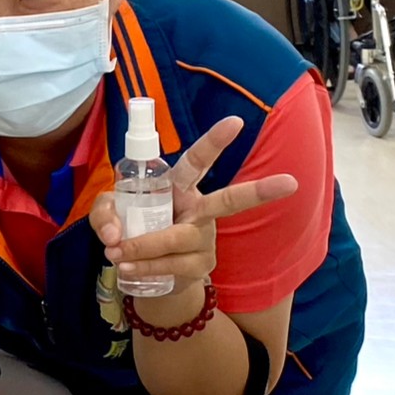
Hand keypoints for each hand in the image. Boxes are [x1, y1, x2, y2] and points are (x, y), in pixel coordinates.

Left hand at [89, 115, 298, 301]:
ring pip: (180, 239)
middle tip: (289, 182)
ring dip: (145, 246)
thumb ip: (104, 215)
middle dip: (258, 192)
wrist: (146, 272)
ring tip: (117, 253)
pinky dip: (146, 265)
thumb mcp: (110, 215)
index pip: (198, 161)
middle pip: (228, 201)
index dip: (214, 142)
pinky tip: (129, 267)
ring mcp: (205, 240)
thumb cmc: (133, 230)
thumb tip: (114, 235)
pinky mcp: (200, 266)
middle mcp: (200, 210)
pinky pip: (173, 265)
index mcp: (181, 187)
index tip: (235, 122)